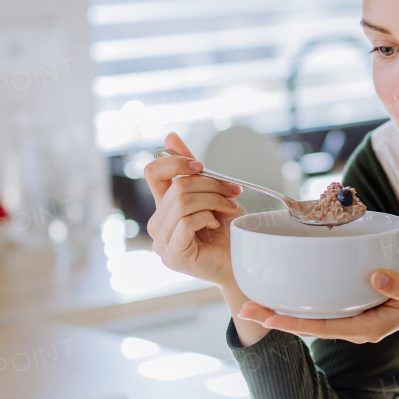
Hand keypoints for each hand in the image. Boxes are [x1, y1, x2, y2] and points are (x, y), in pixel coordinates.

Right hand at [144, 132, 246, 288]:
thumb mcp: (211, 192)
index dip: (175, 161)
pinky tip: (214, 226)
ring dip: (212, 200)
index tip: (200, 165)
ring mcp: (162, 242)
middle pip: (176, 186)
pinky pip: (186, 221)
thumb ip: (190, 169)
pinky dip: (206, 217)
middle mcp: (158, 224)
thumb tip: (170, 137)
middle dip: (210, 184)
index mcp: (164, 207)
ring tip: (227, 208)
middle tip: (232, 191)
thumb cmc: (230, 231)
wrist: (244, 262)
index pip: (153, 172)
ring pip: (181, 201)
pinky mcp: (173, 255)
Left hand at [237, 266, 398, 342]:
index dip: (293, 323)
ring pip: (311, 316)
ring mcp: (352, 316)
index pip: (322, 327)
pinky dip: (301, 299)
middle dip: (276, 317)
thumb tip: (374, 276)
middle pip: (307, 325)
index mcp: (366, 328)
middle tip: (244, 308)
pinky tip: (286, 288)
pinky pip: (321, 306)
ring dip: (283, 309)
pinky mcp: (353, 305)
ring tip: (254, 300)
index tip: (268, 317)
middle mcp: (354, 325)